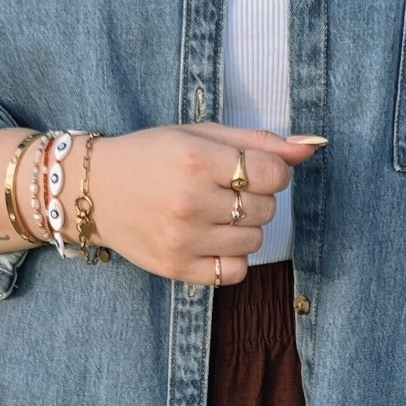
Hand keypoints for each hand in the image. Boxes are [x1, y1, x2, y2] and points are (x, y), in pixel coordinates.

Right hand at [84, 122, 323, 283]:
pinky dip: (232, 257)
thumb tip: (311, 146)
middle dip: (255, 198)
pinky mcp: (177, 268)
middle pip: (266, 209)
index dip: (273, 172)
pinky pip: (234, 271)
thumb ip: (258, 140)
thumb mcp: (200, 135)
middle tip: (224, 190)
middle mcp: (190, 201)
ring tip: (215, 214)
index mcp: (197, 160)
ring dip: (245, 227)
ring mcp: (183, 239)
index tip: (253, 170)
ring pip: (254, 241)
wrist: (94, 191)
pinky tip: (212, 240)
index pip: (273, 174)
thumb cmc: (150, 156)